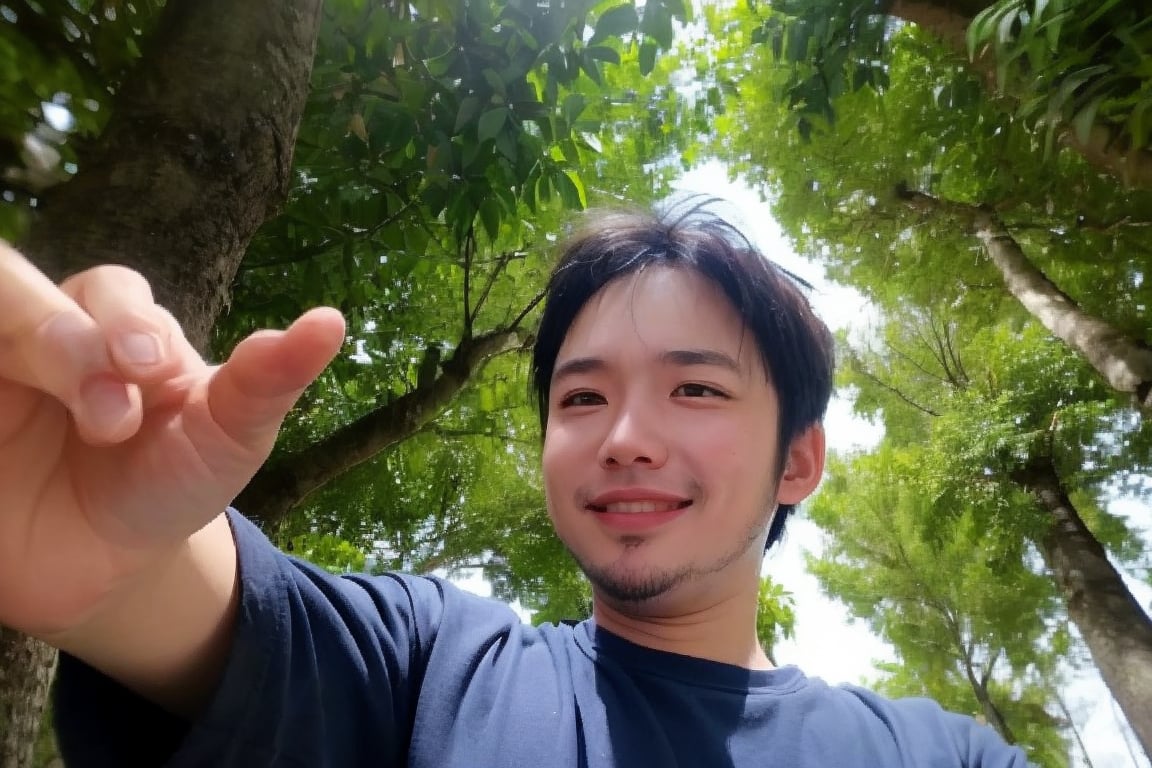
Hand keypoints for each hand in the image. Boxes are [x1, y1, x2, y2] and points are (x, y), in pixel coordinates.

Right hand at [0, 241, 344, 635]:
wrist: (110, 570)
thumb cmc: (173, 483)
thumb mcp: (228, 436)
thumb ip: (269, 379)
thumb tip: (333, 322)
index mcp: (116, 328)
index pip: (107, 290)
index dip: (124, 320)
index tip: (148, 369)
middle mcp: (43, 340)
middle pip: (21, 293)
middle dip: (64, 339)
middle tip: (110, 415)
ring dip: (30, 350)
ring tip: (93, 424)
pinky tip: (9, 440)